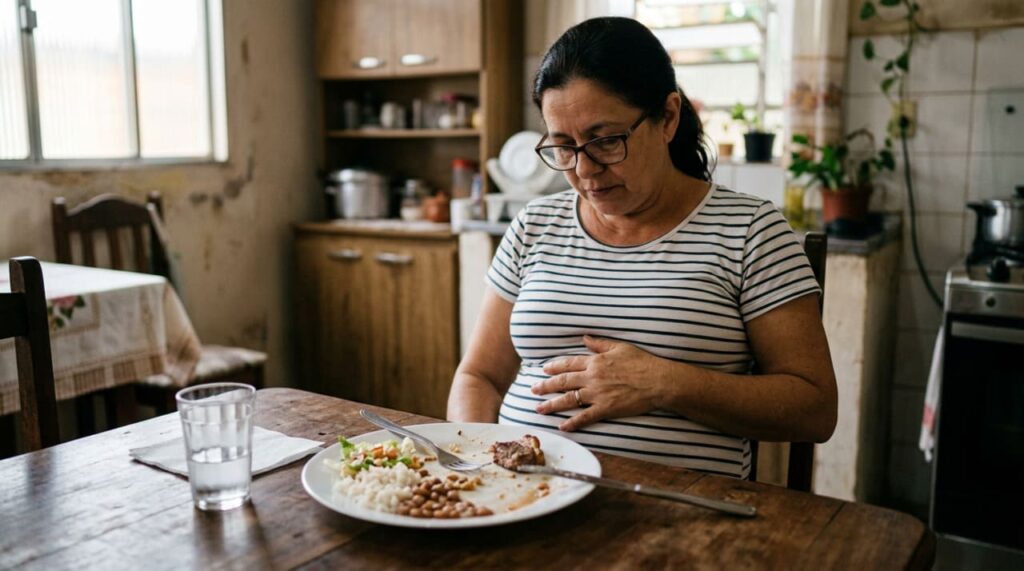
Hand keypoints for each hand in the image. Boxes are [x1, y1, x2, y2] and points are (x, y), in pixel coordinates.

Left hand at [531, 336, 663, 430]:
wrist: (658, 381)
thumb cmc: (642, 362)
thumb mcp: (620, 347)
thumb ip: (599, 344)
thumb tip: (584, 338)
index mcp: (595, 361)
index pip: (569, 364)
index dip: (554, 367)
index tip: (544, 370)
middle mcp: (592, 377)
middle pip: (563, 382)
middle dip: (546, 386)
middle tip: (533, 390)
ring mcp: (598, 394)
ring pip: (569, 399)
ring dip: (552, 405)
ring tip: (539, 408)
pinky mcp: (606, 408)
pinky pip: (585, 417)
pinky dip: (572, 423)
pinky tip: (562, 426)